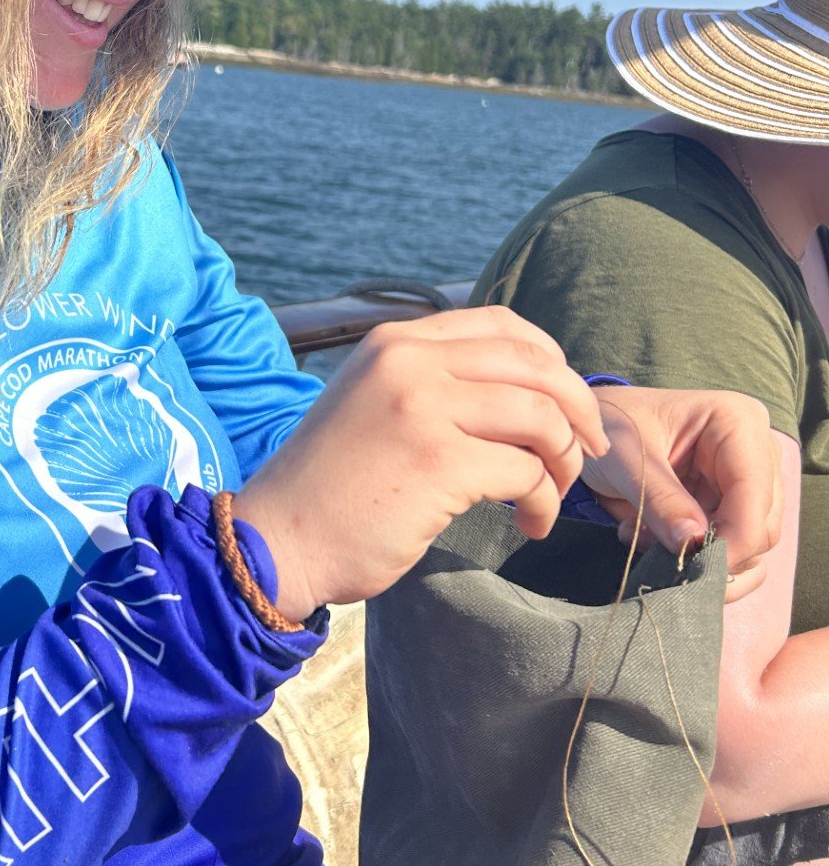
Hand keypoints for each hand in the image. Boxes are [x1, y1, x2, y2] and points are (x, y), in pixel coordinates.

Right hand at [233, 307, 610, 618]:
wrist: (277, 540)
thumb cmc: (331, 486)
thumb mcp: (372, 402)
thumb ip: (429, 381)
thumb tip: (517, 388)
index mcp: (396, 342)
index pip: (501, 325)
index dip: (550, 361)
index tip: (566, 404)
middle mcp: (409, 361)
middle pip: (535, 365)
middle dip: (578, 409)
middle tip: (588, 452)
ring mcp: (424, 408)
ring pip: (541, 418)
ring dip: (565, 462)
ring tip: (550, 495)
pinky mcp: (438, 463)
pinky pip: (527, 473)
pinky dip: (543, 502)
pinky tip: (529, 523)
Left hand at [579, 386, 781, 600]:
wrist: (595, 428)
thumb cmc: (610, 425)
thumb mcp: (624, 457)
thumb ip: (659, 499)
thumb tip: (693, 542)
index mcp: (738, 421)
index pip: (755, 495)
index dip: (733, 539)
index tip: (690, 563)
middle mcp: (758, 451)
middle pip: (763, 528)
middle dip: (710, 550)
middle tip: (650, 543)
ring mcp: (751, 483)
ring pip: (753, 548)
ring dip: (699, 557)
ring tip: (644, 535)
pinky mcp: (736, 508)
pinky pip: (736, 553)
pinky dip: (697, 560)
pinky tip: (655, 541)